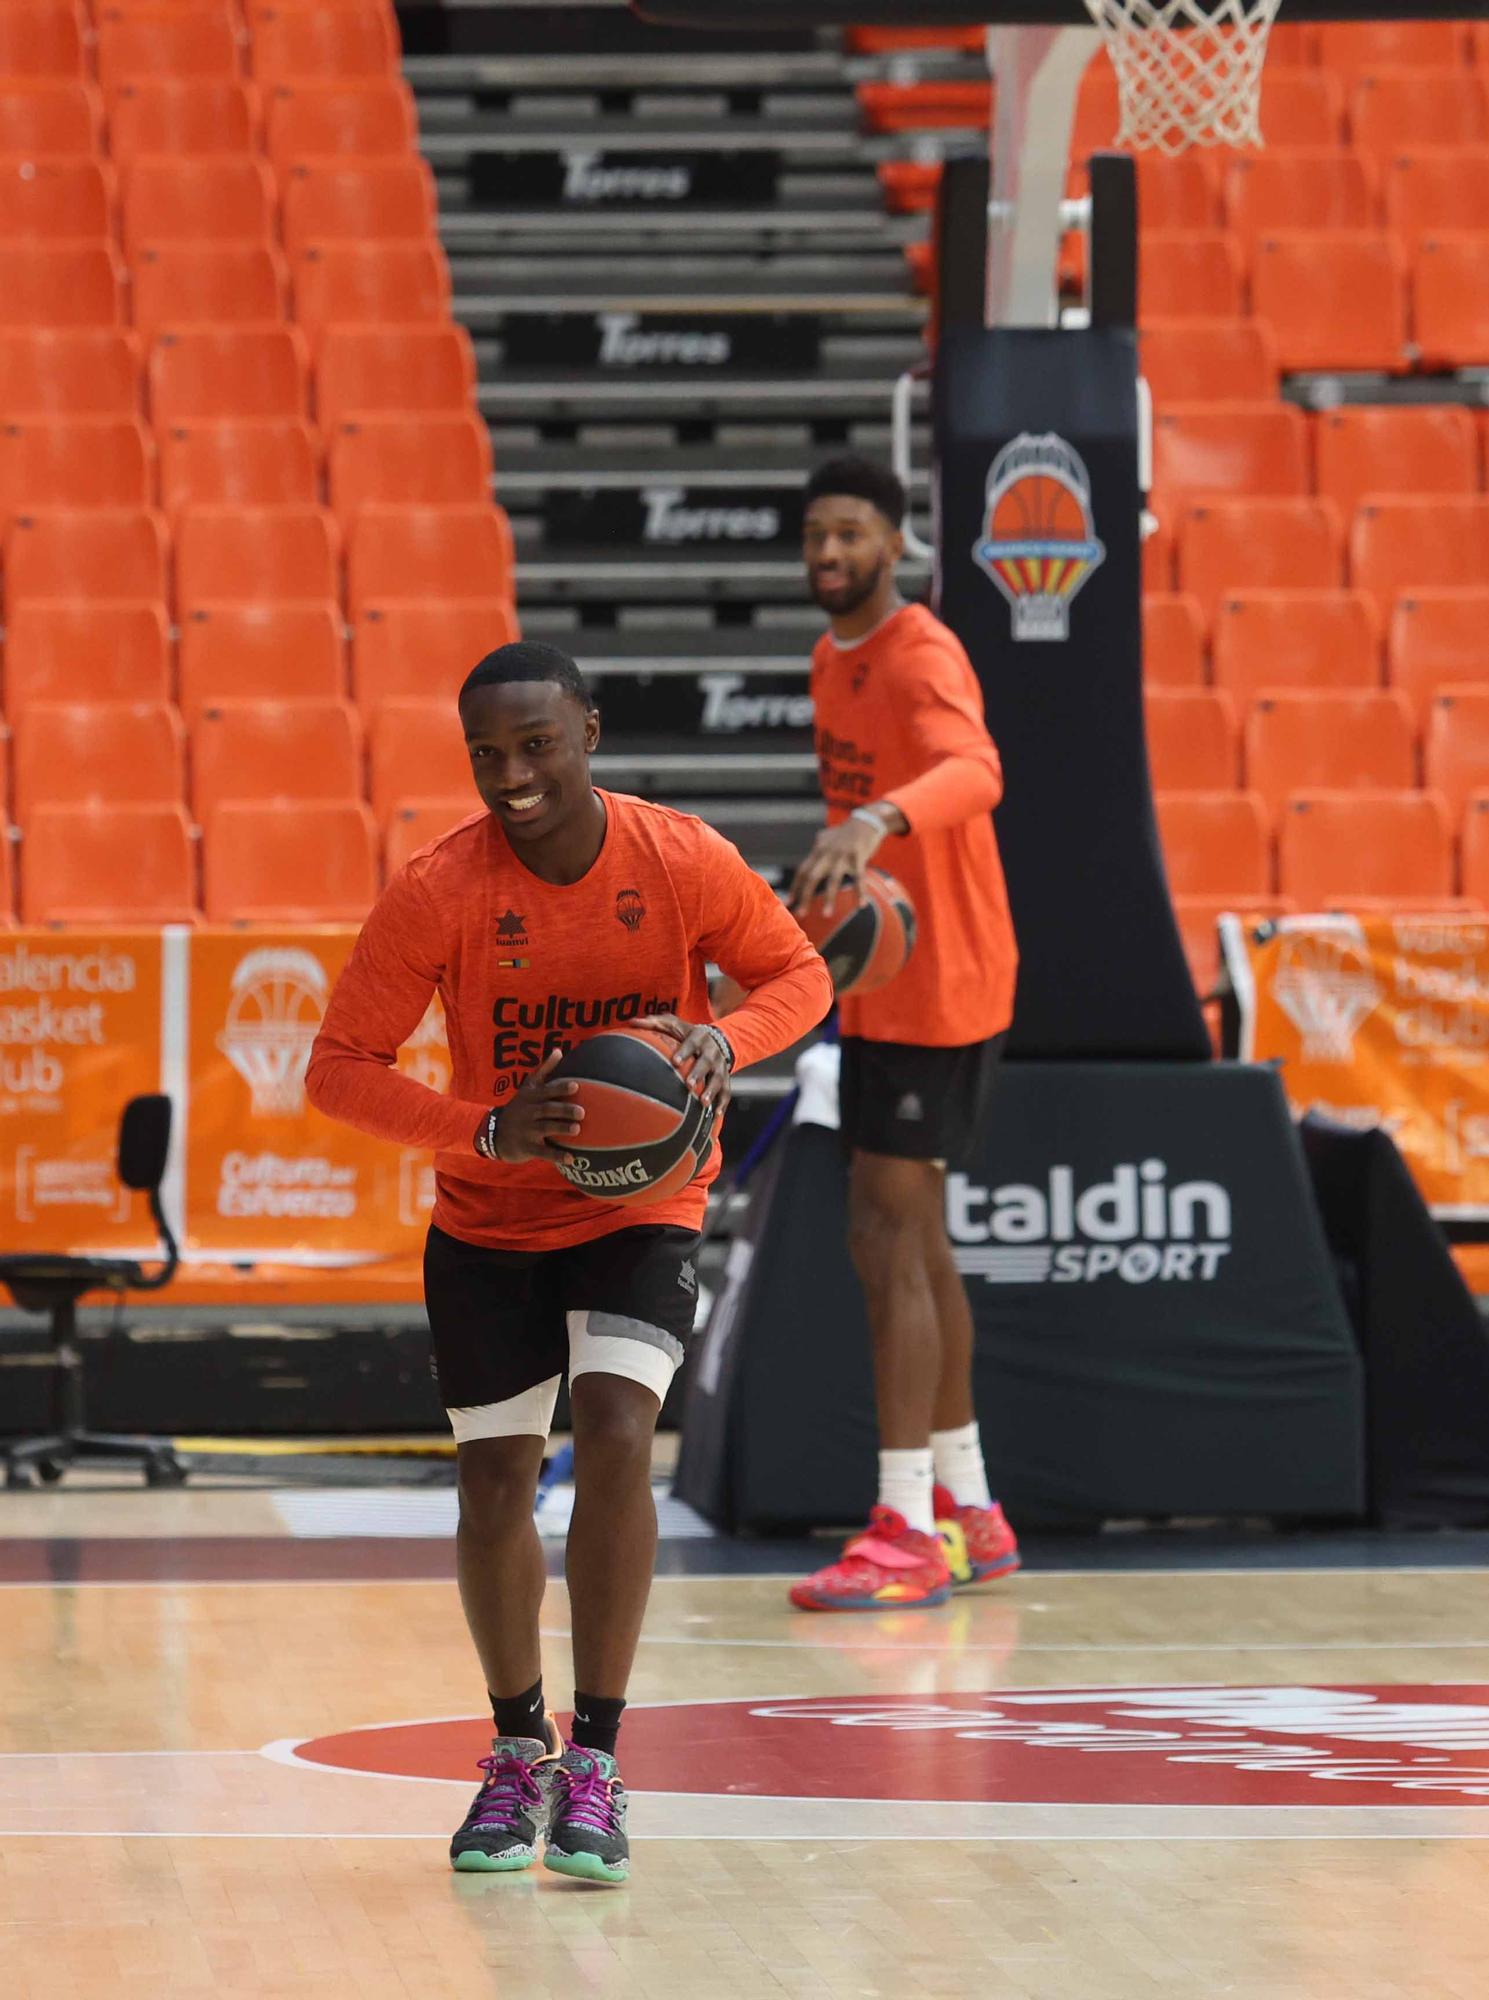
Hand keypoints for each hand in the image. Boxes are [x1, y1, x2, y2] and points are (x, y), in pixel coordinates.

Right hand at [487, 1047, 583, 1163]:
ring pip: (545, 1129)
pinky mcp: (527, 1147)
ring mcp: (527, 1131)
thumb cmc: (519, 1108)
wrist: (495, 1133)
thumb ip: (544, 1070)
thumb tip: (559, 1050)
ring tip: (577, 1129)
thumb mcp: (528, 1088)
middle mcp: (529, 1113)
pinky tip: (571, 1158)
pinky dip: (556, 1156)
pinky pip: (543, 1152)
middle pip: (547, 1110)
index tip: (576, 1086)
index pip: (547, 1091)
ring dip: (561, 1129)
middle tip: (582, 1112)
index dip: (560, 1089)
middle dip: (564, 1110)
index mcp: (531, 1098)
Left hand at [637, 1013, 732, 1113]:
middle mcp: (712, 1051)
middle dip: (698, 1073)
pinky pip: (726, 1091)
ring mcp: (720, 1065)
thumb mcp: (673, 1024)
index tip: (675, 1061)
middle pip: (707, 1062)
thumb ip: (655, 1023)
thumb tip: (633, 1022)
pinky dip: (722, 1103)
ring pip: (718, 1078)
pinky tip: (716, 1114)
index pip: (692, 1042)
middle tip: (688, 1085)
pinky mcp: (726, 1078)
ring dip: (712, 1090)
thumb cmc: (687, 1034)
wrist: (716, 1039)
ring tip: (704, 1103)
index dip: (685, 1051)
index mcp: (699, 1036)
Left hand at [789, 815, 883, 916]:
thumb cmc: (846, 832)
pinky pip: (859, 877)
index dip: (795, 887)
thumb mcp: (828, 837)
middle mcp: (827, 852)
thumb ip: (818, 847)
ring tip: (826, 915)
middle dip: (805, 896)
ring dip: (829, 899)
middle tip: (800, 914)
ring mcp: (843, 854)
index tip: (788, 903)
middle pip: (812, 876)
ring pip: (833, 880)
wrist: (867, 820)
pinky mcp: (858, 855)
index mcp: (818, 850)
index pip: (802, 871)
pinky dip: (860, 892)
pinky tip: (861, 905)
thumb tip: (811, 858)